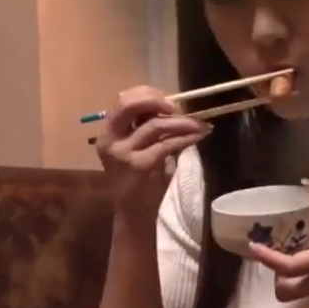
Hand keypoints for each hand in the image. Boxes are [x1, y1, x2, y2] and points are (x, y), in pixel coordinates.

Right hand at [94, 86, 211, 224]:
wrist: (133, 213)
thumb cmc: (138, 181)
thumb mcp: (137, 149)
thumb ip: (146, 128)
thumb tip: (172, 107)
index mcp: (108, 133)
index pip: (123, 100)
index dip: (147, 95)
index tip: (168, 102)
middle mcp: (110, 140)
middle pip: (130, 104)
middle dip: (157, 101)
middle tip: (179, 108)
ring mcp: (124, 153)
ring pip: (155, 124)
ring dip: (182, 121)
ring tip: (199, 124)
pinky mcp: (141, 165)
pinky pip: (168, 144)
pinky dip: (187, 137)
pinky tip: (200, 134)